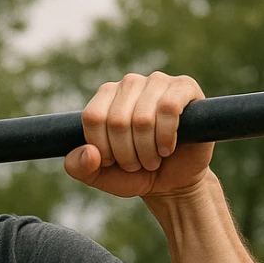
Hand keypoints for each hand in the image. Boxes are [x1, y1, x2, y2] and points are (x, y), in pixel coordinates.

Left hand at [64, 72, 213, 199]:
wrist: (171, 180)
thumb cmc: (133, 174)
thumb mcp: (99, 175)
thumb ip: (79, 167)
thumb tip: (91, 153)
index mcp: (104, 97)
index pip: (93, 117)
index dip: (102, 147)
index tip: (111, 161)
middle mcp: (129, 83)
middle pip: (117, 120)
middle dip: (126, 154)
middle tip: (136, 164)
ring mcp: (157, 82)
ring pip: (143, 118)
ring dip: (147, 151)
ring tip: (152, 159)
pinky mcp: (184, 87)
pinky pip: (169, 108)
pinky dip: (166, 136)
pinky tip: (168, 148)